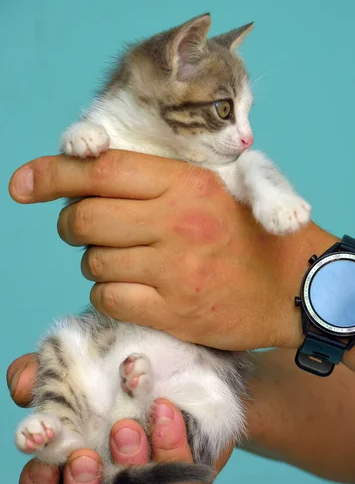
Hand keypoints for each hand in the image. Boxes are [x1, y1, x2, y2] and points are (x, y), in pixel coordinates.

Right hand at [8, 354, 231, 483]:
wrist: (175, 352)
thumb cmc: (114, 365)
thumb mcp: (73, 359)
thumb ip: (41, 372)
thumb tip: (24, 388)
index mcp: (70, 472)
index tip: (44, 459)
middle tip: (84, 458)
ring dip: (129, 467)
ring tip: (126, 426)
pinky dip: (170, 450)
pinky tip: (163, 411)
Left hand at [9, 151, 335, 351]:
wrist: (288, 286)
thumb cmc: (245, 232)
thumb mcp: (211, 186)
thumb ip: (153, 179)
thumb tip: (82, 182)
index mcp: (185, 184)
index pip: (102, 172)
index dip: (54, 174)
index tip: (23, 183)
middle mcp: (177, 223)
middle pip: (85, 219)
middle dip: (71, 224)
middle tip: (84, 228)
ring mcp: (175, 271)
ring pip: (93, 262)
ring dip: (95, 261)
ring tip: (126, 260)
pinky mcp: (174, 311)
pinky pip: (109, 298)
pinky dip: (108, 292)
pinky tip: (131, 288)